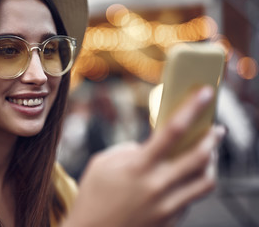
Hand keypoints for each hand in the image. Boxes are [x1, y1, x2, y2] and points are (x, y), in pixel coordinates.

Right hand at [62, 86, 225, 226]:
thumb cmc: (92, 196)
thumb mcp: (102, 163)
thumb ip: (129, 150)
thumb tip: (150, 147)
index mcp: (138, 167)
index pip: (172, 131)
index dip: (192, 108)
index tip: (205, 93)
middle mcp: (157, 186)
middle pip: (199, 156)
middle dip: (213, 138)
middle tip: (216, 129)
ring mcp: (166, 206)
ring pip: (206, 181)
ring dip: (211, 162)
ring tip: (208, 154)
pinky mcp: (170, 220)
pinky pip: (191, 198)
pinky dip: (193, 183)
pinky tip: (185, 177)